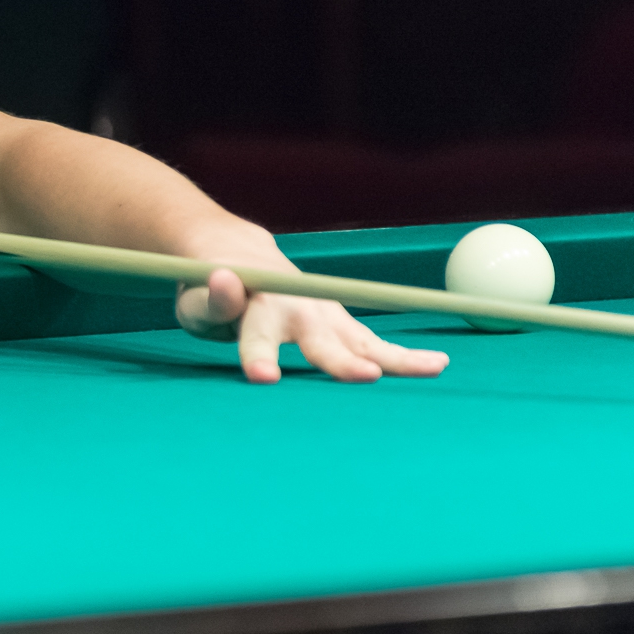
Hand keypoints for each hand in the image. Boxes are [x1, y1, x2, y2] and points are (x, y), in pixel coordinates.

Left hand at [177, 265, 450, 384]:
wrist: (240, 255)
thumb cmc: (210, 289)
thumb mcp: (197, 299)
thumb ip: (212, 300)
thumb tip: (226, 280)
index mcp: (255, 305)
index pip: (256, 333)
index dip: (260, 355)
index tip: (263, 377)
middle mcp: (297, 307)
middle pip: (322, 340)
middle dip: (342, 361)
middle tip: (365, 376)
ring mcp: (324, 314)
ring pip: (361, 340)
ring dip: (394, 356)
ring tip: (431, 367)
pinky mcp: (340, 324)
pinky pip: (374, 344)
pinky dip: (403, 356)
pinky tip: (437, 364)